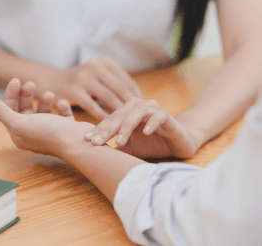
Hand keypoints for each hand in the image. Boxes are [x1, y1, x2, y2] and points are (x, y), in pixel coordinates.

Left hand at [0, 78, 94, 158]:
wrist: (79, 143)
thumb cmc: (50, 134)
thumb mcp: (20, 122)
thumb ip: (1, 111)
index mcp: (21, 135)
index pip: (10, 111)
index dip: (11, 95)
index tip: (16, 80)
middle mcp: (35, 133)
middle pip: (26, 109)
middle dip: (28, 95)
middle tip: (31, 84)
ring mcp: (52, 131)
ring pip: (45, 110)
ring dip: (46, 100)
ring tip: (51, 95)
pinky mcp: (66, 128)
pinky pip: (62, 113)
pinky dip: (62, 107)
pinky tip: (63, 104)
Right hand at [37, 56, 142, 120]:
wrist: (53, 81)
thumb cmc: (83, 82)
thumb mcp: (99, 75)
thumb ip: (115, 83)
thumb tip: (139, 100)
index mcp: (105, 62)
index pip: (126, 80)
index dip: (137, 95)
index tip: (145, 108)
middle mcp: (95, 66)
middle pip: (120, 88)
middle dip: (132, 105)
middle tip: (141, 118)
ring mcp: (83, 77)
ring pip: (108, 97)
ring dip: (120, 112)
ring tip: (129, 123)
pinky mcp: (74, 90)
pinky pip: (93, 106)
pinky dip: (103, 117)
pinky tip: (110, 125)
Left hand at [84, 98, 201, 158]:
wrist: (179, 142)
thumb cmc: (153, 143)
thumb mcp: (132, 148)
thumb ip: (117, 149)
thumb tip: (95, 158)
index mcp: (128, 112)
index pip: (110, 120)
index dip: (99, 129)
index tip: (86, 140)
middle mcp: (139, 107)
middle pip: (120, 116)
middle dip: (107, 130)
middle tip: (96, 142)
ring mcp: (153, 110)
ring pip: (136, 114)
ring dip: (127, 127)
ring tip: (119, 142)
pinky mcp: (167, 116)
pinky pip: (158, 116)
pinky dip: (151, 123)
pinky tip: (144, 133)